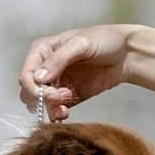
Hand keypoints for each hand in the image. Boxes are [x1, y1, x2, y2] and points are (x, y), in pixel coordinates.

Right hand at [18, 24, 134, 120]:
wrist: (128, 54)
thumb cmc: (105, 40)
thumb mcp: (81, 44)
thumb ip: (59, 60)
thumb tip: (39, 78)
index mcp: (42, 51)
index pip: (26, 74)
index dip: (32, 88)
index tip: (48, 95)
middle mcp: (46, 68)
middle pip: (29, 92)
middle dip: (42, 99)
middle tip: (61, 98)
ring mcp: (57, 83)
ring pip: (40, 104)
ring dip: (49, 109)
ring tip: (66, 107)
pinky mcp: (69, 96)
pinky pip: (55, 109)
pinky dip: (57, 114)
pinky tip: (66, 113)